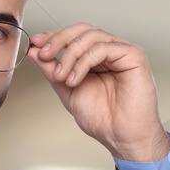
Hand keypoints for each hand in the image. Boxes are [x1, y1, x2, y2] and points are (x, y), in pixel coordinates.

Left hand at [26, 24, 169, 161]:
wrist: (122, 138)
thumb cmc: (103, 119)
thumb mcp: (68, 90)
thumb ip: (52, 70)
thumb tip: (34, 50)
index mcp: (98, 58)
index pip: (75, 36)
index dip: (54, 36)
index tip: (35, 44)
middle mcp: (111, 51)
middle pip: (82, 30)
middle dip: (59, 40)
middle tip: (44, 55)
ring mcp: (123, 53)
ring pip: (91, 37)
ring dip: (70, 55)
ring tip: (62, 77)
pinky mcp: (134, 57)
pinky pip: (103, 48)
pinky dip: (84, 62)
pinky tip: (75, 79)